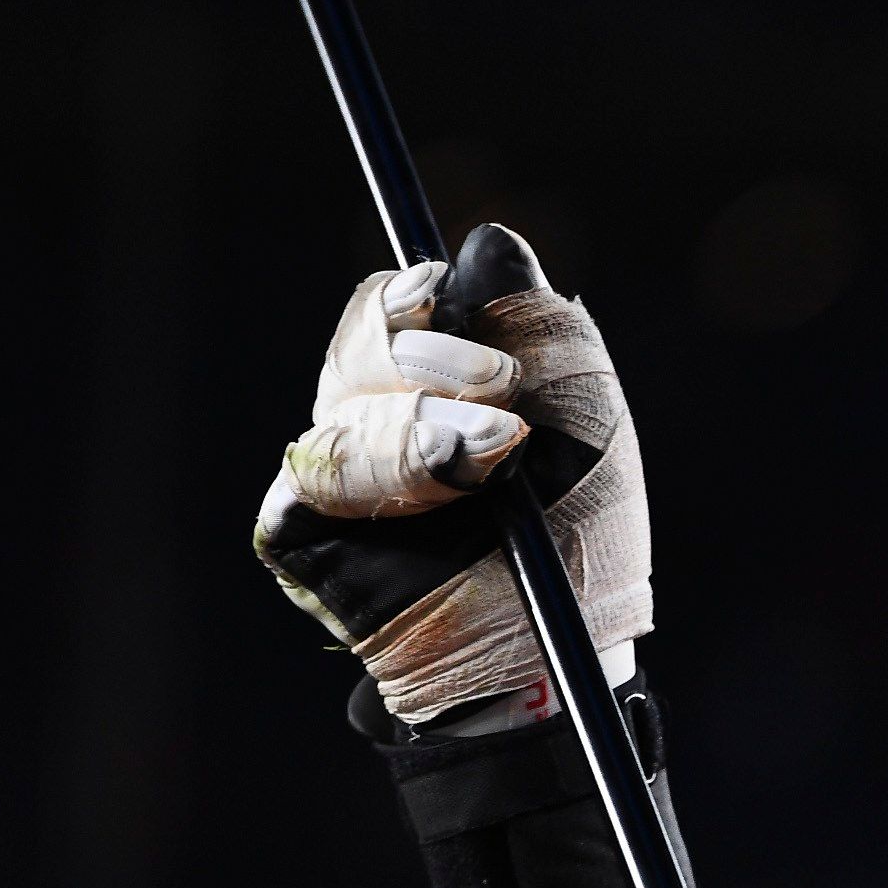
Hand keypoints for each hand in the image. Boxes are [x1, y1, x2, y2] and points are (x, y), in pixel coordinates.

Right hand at [254, 223, 651, 726]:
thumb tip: (491, 239)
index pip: (400, 308)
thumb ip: (539, 330)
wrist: (563, 648)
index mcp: (438, 384)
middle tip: (506, 397)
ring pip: (339, 401)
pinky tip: (451, 480)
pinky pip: (318, 474)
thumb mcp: (584, 421)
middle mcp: (378, 419)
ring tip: (499, 451)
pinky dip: (390, 467)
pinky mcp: (303, 532)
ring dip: (423, 416)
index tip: (457, 306)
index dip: (420, 297)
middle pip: (359, 342)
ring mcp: (338, 477)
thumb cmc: (581, 541)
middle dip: (431, 357)